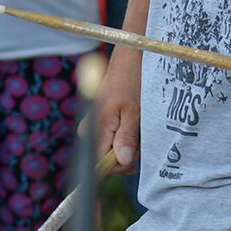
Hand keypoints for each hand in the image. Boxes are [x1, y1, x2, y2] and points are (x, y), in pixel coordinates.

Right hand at [94, 57, 140, 173]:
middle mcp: (88, 131)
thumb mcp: (134, 111)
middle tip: (142, 138)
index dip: (119, 166)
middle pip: (107, 160)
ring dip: (130, 146)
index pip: (100, 164)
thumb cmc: (131, 84)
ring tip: (139, 127)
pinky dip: (127, 139)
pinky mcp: (99, 125)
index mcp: (95, 129)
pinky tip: (134, 126)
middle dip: (128, 156)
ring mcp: (93, 128)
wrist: (126, 64)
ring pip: (112, 152)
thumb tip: (122, 160)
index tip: (136, 158)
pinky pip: (112, 142)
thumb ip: (127, 136)